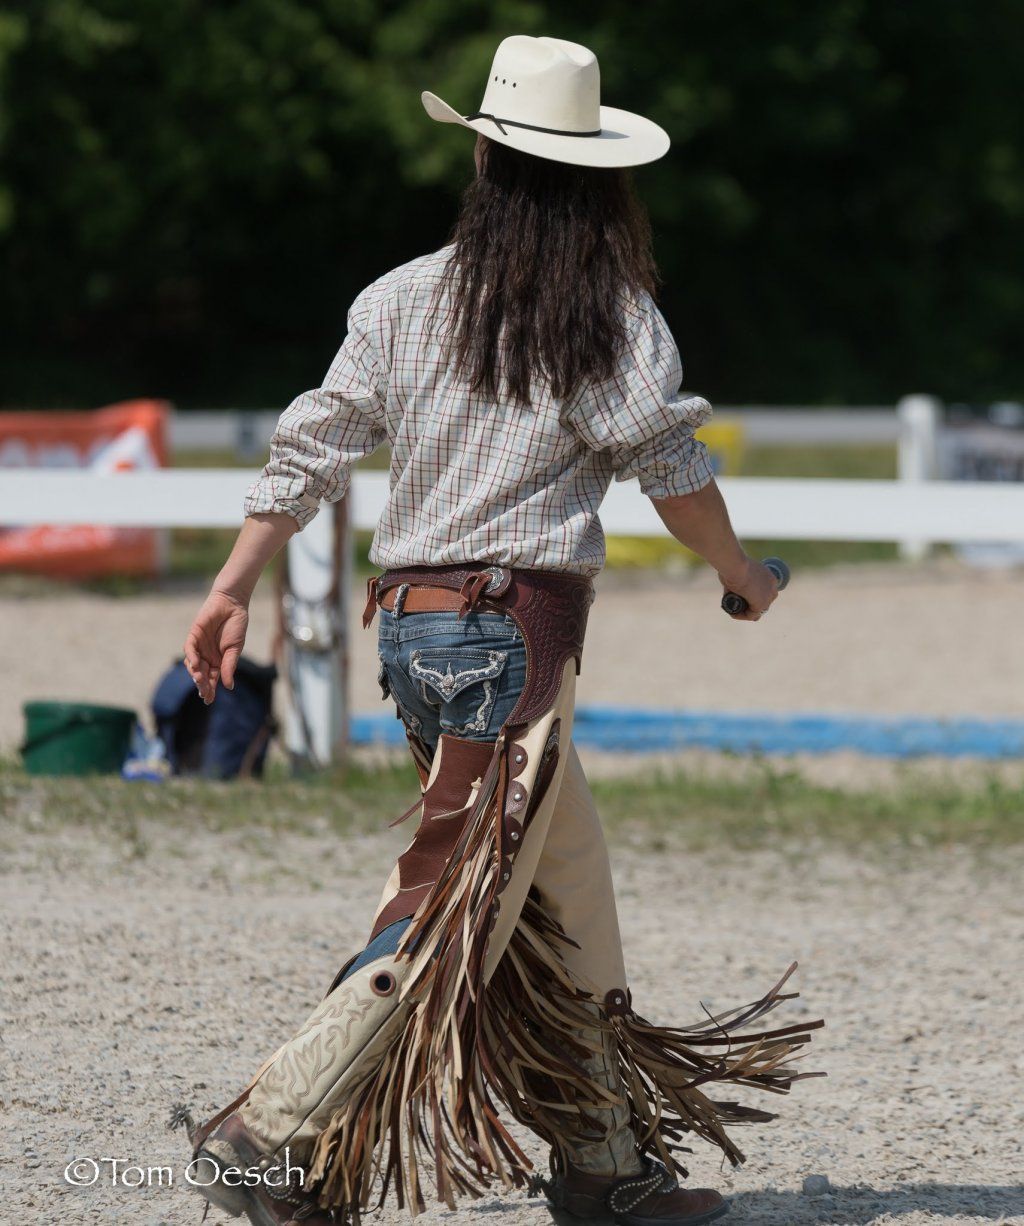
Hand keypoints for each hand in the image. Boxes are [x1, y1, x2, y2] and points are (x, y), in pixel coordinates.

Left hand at [183, 589, 248, 703]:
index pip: (212, 679)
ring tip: (201, 681)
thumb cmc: (236, 626)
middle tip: (204, 694)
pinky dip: (191, 657)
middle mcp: (206, 656)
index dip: (210, 689)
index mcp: (218, 661)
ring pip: (193, 665)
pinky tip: (196, 665)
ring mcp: (199, 646)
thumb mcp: (235, 649)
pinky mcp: (193, 635)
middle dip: (202, 685)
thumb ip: (229, 666)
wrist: (232, 604)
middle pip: (201, 674)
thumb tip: (228, 686)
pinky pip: (189, 649)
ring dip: (196, 673)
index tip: (209, 700)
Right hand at [717, 555, 778, 621]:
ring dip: (746, 612)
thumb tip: (731, 588)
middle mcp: (772, 586)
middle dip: (750, 605)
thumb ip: (739, 580)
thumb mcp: (738, 572)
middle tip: (736, 604)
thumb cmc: (732, 565)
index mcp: (768, 576)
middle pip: (763, 601)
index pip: (765, 591)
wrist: (735, 566)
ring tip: (733, 610)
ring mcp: (768, 596)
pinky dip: (742, 616)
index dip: (752, 596)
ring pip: (757, 610)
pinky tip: (733, 613)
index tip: (740, 597)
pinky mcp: (761, 604)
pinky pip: (752, 615)